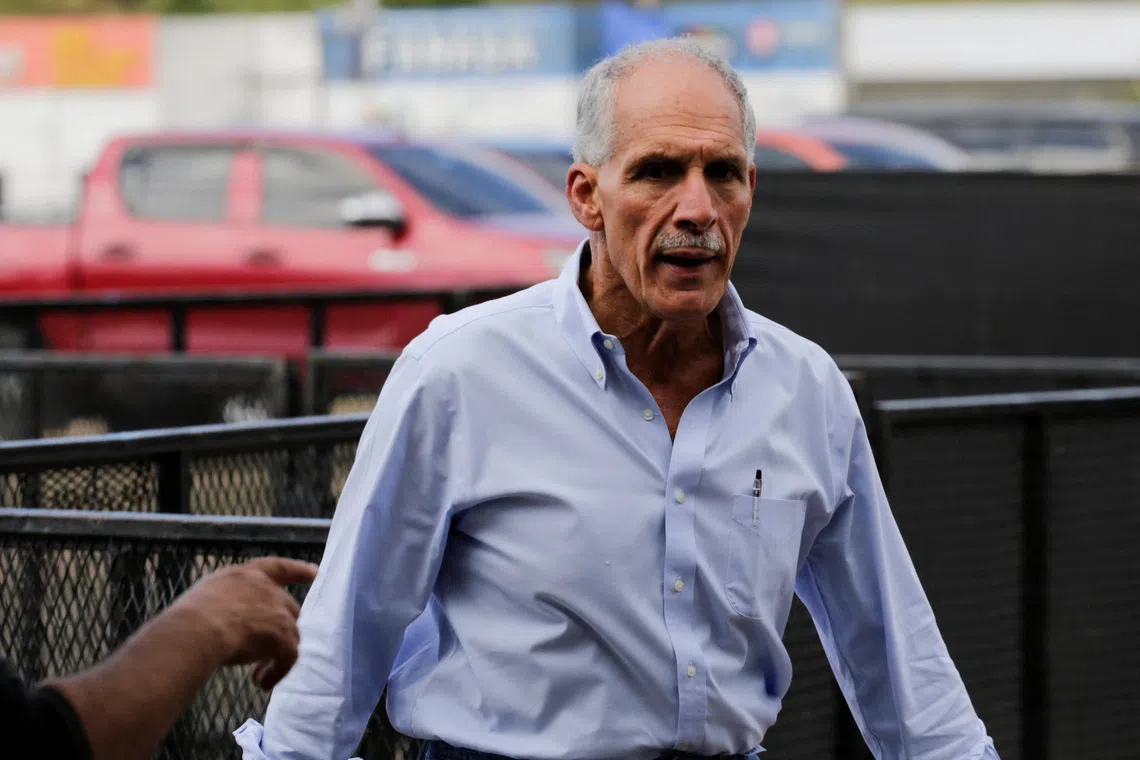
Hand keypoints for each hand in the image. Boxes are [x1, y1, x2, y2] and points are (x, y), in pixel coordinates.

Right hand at [170, 556, 318, 690]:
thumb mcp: (208, 598)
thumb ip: (228, 603)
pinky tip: (261, 684)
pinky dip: (277, 673)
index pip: (278, 568)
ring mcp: (278, 613)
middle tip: (259, 655)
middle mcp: (268, 590)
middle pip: (288, 610)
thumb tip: (229, 623)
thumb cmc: (189, 618)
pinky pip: (288, 658)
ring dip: (275, 657)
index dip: (297, 571)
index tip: (315, 574)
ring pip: (290, 636)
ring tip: (255, 676)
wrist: (196, 630)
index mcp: (246, 576)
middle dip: (278, 632)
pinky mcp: (283, 637)